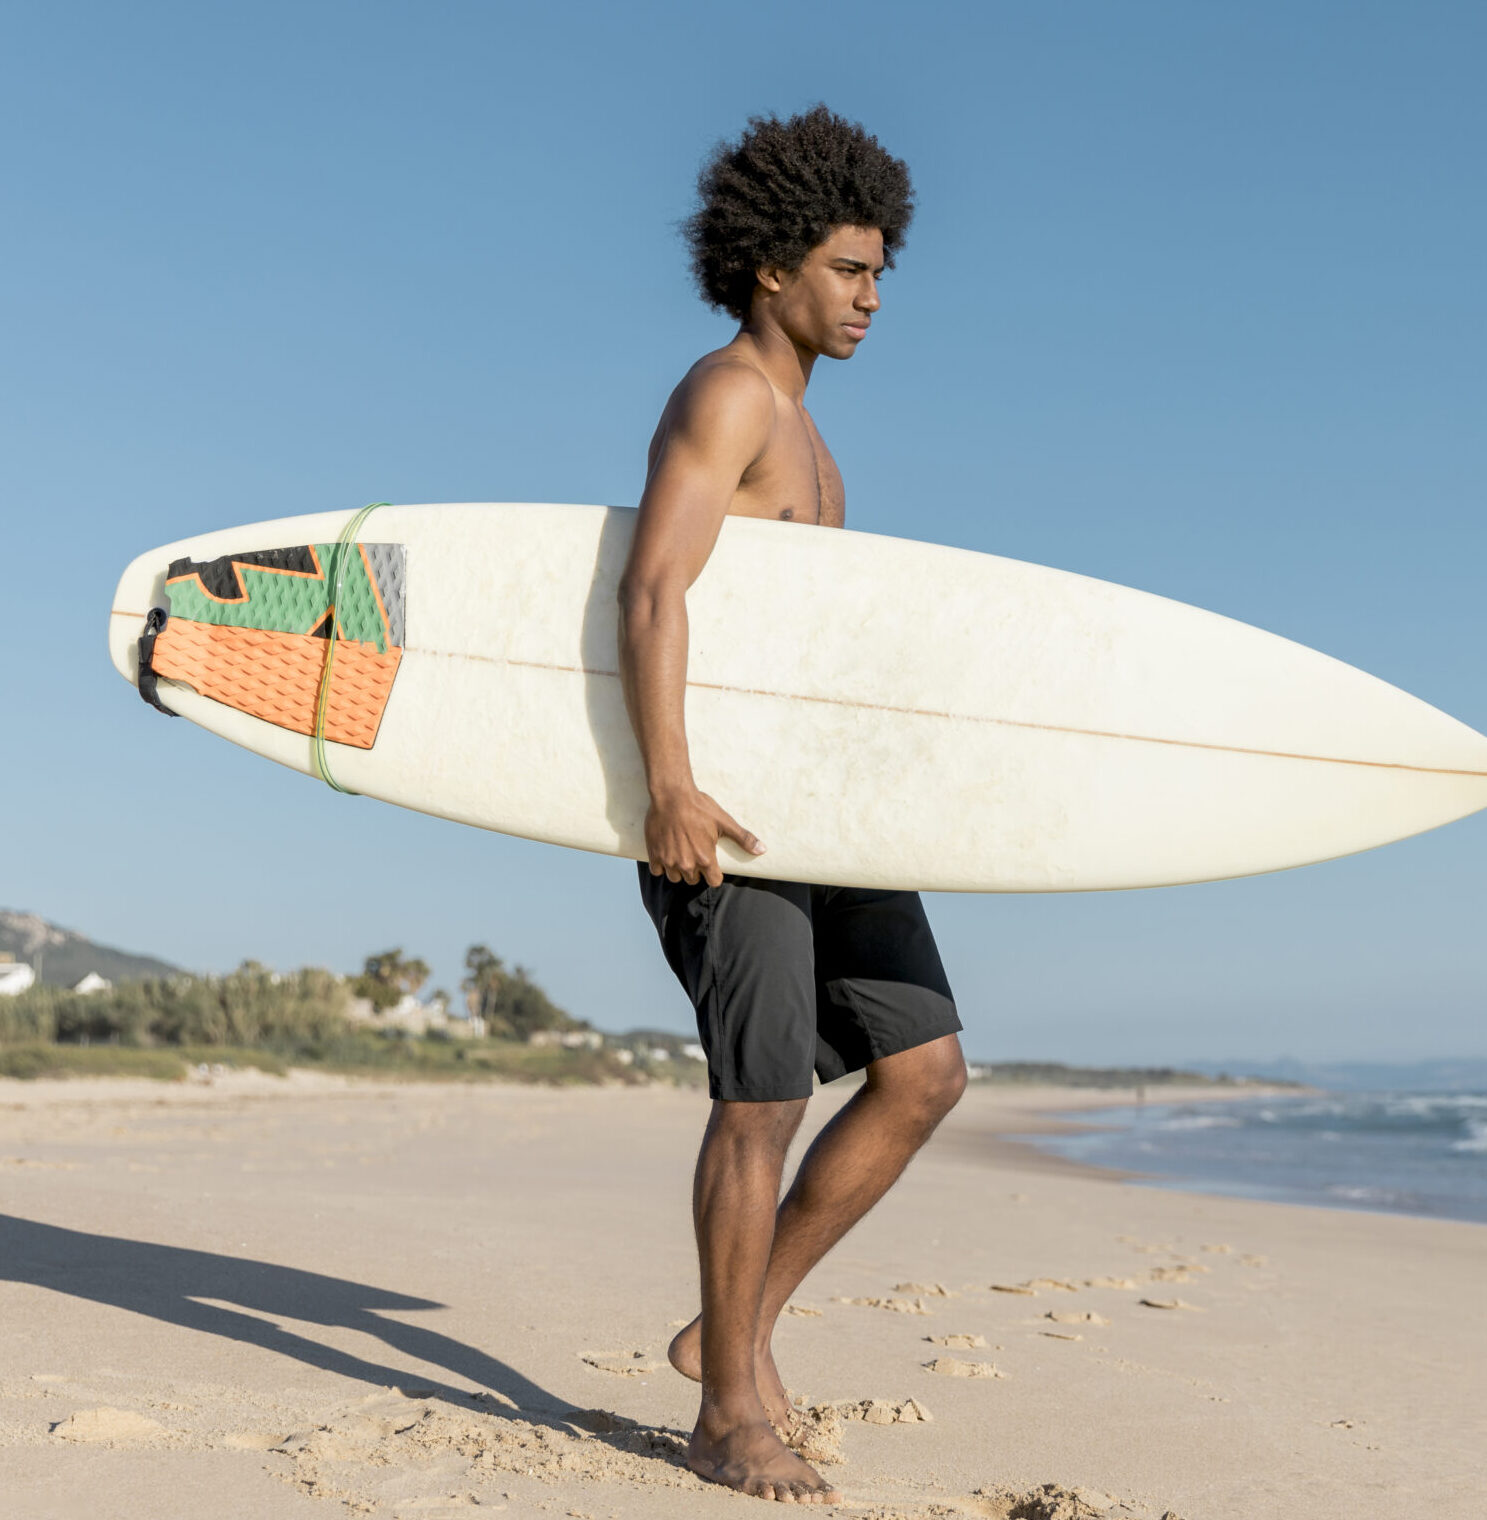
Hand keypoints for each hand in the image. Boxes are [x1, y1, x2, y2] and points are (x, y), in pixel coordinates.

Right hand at [645, 786, 764, 886]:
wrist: (672, 795)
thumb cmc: (699, 807)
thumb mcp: (724, 822)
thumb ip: (743, 838)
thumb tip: (762, 850)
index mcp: (705, 859)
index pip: (713, 881)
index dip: (714, 873)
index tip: (711, 864)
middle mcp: (687, 864)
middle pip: (693, 880)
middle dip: (696, 870)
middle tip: (694, 853)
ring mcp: (669, 861)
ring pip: (675, 877)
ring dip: (678, 869)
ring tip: (681, 853)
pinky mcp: (654, 855)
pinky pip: (657, 871)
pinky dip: (661, 865)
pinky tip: (666, 852)